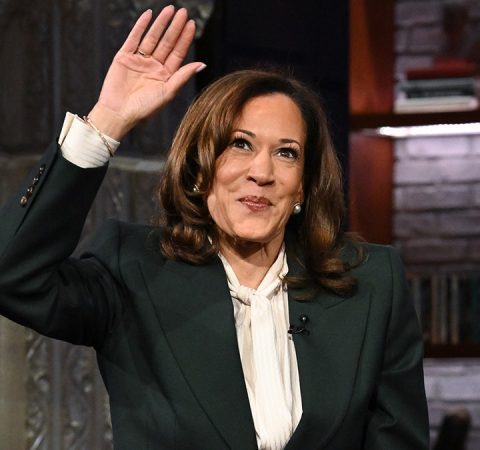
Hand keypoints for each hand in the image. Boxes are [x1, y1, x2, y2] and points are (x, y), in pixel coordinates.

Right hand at [88, 6, 205, 139]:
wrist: (119, 113)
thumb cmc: (144, 109)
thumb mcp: (167, 92)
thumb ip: (183, 76)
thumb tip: (202, 64)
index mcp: (166, 76)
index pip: (178, 53)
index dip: (185, 39)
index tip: (191, 24)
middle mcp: (154, 66)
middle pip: (167, 43)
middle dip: (175, 27)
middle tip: (183, 12)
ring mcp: (139, 61)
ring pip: (152, 38)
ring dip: (161, 24)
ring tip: (170, 10)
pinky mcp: (124, 57)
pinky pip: (133, 38)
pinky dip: (140, 27)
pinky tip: (149, 15)